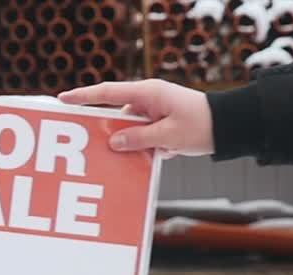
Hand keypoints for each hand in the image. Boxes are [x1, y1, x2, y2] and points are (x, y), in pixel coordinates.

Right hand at [58, 80, 213, 157]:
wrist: (230, 127)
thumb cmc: (202, 126)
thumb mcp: (169, 135)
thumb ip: (139, 139)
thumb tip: (113, 142)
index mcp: (148, 93)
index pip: (108, 92)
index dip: (83, 96)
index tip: (62, 99)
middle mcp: (148, 100)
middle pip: (114, 114)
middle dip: (101, 129)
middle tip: (82, 142)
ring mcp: (154, 112)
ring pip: (127, 129)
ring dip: (123, 145)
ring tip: (111, 162)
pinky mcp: (160, 125)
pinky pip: (140, 136)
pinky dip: (138, 149)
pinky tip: (136, 164)